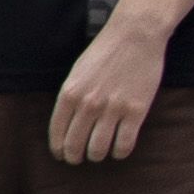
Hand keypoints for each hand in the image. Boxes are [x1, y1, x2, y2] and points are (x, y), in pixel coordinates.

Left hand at [50, 0, 166, 166]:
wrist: (135, 35)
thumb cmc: (105, 51)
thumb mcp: (77, 72)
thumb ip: (71, 97)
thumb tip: (68, 124)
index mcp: (69, 94)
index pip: (57, 134)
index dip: (58, 149)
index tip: (62, 155)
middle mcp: (88, 104)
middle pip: (76, 145)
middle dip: (75, 157)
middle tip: (80, 158)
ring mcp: (113, 109)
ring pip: (99, 149)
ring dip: (98, 155)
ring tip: (100, 152)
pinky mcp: (136, 111)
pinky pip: (125, 144)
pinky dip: (120, 152)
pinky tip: (120, 149)